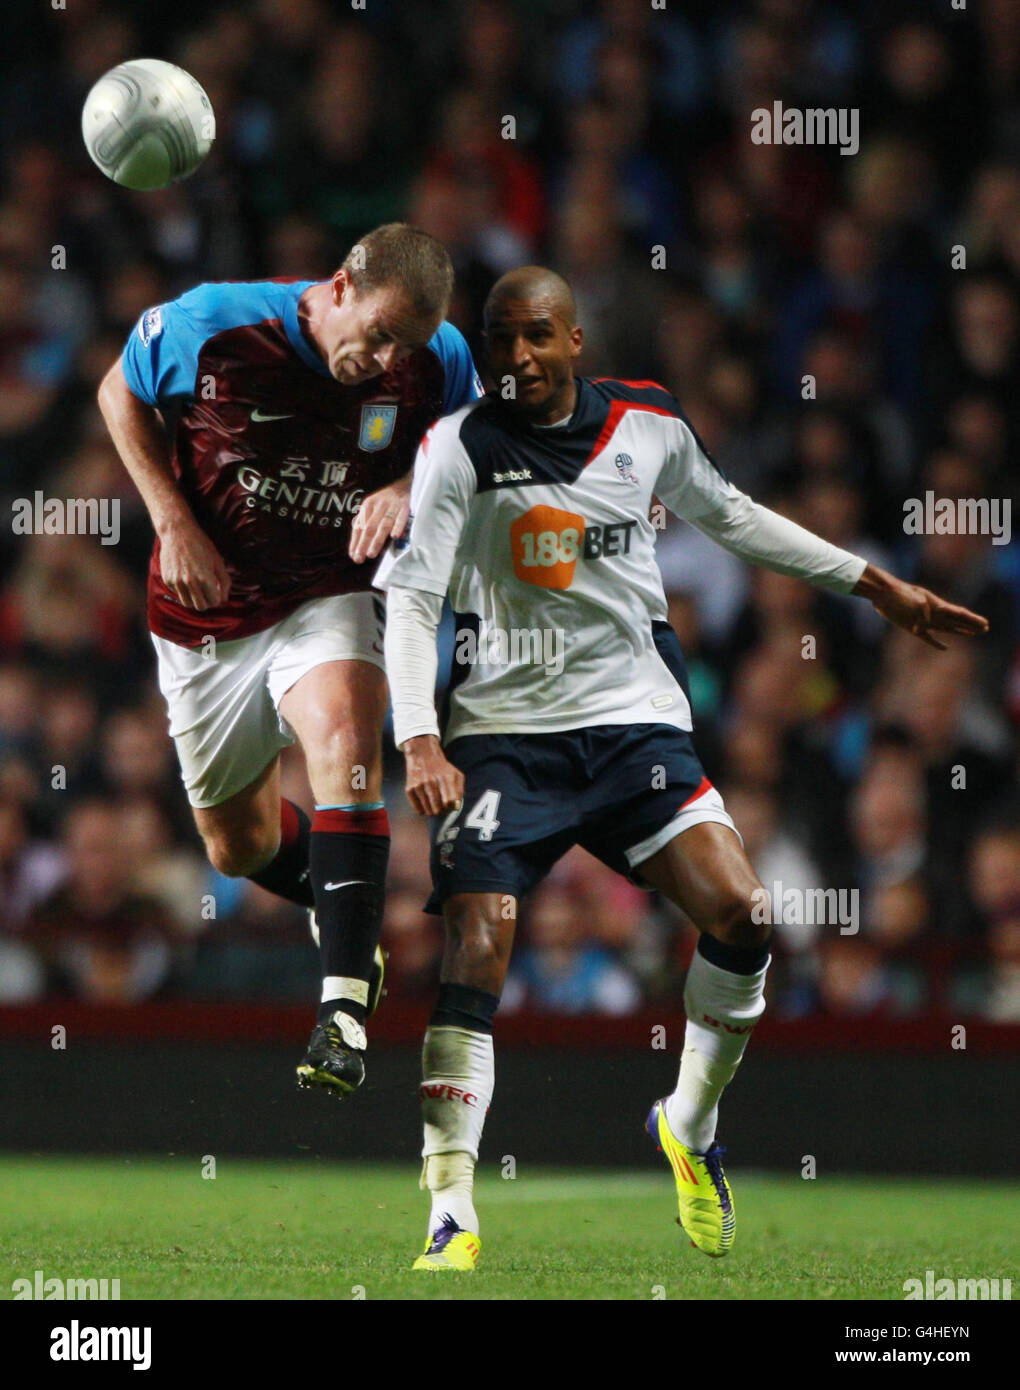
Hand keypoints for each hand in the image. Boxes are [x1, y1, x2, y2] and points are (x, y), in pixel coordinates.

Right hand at [158, 516, 230, 609]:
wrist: (177, 532)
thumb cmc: (201, 545)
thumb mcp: (218, 561)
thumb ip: (224, 581)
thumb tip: (224, 599)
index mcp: (205, 578)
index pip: (214, 602)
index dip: (217, 599)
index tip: (217, 593)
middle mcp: (190, 582)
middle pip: (201, 607)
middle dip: (207, 602)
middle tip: (208, 594)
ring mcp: (177, 582)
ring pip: (187, 604)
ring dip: (194, 600)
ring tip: (198, 589)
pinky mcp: (167, 579)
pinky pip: (178, 594)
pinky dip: (183, 591)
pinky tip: (186, 578)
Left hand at [349, 473, 411, 563]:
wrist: (408, 482)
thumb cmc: (389, 500)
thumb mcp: (375, 507)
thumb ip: (369, 523)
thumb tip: (361, 546)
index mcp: (368, 505)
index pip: (359, 525)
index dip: (355, 541)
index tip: (353, 555)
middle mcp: (378, 505)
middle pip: (369, 527)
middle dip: (363, 543)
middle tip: (359, 558)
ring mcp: (392, 505)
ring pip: (383, 525)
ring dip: (377, 540)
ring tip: (371, 553)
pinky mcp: (406, 505)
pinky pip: (401, 517)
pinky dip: (398, 526)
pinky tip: (395, 536)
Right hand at [403, 734, 464, 816]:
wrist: (422, 755)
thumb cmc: (442, 768)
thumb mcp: (456, 774)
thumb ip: (459, 791)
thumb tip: (456, 807)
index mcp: (447, 778)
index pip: (450, 801)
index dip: (450, 807)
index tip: (449, 806)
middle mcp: (432, 781)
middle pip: (438, 807)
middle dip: (441, 811)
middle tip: (440, 808)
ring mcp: (420, 785)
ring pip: (428, 809)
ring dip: (432, 811)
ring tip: (433, 808)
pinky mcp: (410, 788)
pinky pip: (417, 808)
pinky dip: (421, 810)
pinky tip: (424, 806)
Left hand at [854, 565, 987, 649]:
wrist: (884, 593)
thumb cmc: (898, 593)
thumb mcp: (911, 598)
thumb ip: (920, 610)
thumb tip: (921, 626)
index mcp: (936, 605)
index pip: (959, 614)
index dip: (972, 619)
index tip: (985, 624)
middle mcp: (933, 614)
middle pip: (957, 621)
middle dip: (971, 625)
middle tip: (985, 628)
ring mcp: (924, 621)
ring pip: (946, 628)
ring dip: (960, 631)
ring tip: (973, 634)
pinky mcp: (912, 628)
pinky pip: (928, 638)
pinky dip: (936, 643)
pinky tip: (944, 648)